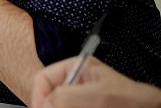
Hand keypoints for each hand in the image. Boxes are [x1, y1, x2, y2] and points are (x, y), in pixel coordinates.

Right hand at [32, 57, 160, 107]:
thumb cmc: (134, 102)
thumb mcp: (99, 95)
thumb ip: (68, 96)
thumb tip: (44, 104)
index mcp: (76, 68)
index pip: (43, 78)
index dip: (38, 96)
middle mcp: (75, 84)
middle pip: (49, 96)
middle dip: (50, 107)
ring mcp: (80, 99)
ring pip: (57, 105)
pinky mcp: (84, 107)